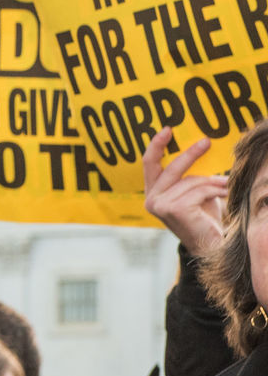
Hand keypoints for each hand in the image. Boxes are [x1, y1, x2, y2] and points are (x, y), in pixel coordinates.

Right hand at [143, 126, 226, 254]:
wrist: (211, 246)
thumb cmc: (203, 219)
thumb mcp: (193, 193)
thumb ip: (189, 177)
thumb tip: (201, 150)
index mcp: (152, 194)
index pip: (149, 164)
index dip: (156, 145)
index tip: (167, 129)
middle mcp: (151, 200)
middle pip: (171, 168)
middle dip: (190, 153)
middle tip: (206, 141)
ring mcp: (160, 206)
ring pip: (190, 181)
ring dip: (212, 182)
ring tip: (226, 185)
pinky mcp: (174, 209)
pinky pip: (198, 191)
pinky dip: (213, 191)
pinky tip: (223, 196)